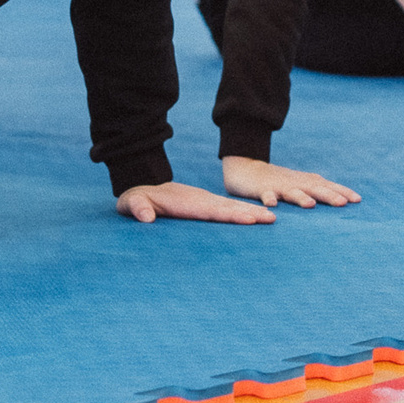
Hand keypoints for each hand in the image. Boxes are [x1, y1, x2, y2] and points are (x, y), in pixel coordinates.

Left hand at [117, 180, 276, 224]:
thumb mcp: (131, 202)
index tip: (250, 218)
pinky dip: (243, 212)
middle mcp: (200, 200)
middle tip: (271, 218)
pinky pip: (227, 209)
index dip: (231, 215)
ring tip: (271, 217)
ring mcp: (204, 201)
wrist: (143, 184)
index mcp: (186, 203)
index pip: (212, 210)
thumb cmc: (137, 198)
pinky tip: (256, 216)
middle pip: (228, 208)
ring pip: (231, 207)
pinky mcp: (205, 205)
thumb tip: (146, 218)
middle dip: (250, 213)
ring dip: (251, 212)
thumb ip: (138, 207)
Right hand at [223, 155, 361, 207]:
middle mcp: (295, 182)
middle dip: (328, 195)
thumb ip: (317, 190)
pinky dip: (269, 200)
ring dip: (301, 198)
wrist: (246, 169)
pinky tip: (272, 207)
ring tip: (311, 205)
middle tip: (342, 203)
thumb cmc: (278, 181)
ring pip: (292, 192)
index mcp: (306, 182)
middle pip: (314, 189)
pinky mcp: (261, 189)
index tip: (357, 200)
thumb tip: (342, 198)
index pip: (328, 186)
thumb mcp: (300, 184)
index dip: (342, 192)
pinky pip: (265, 195)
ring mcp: (279, 185)